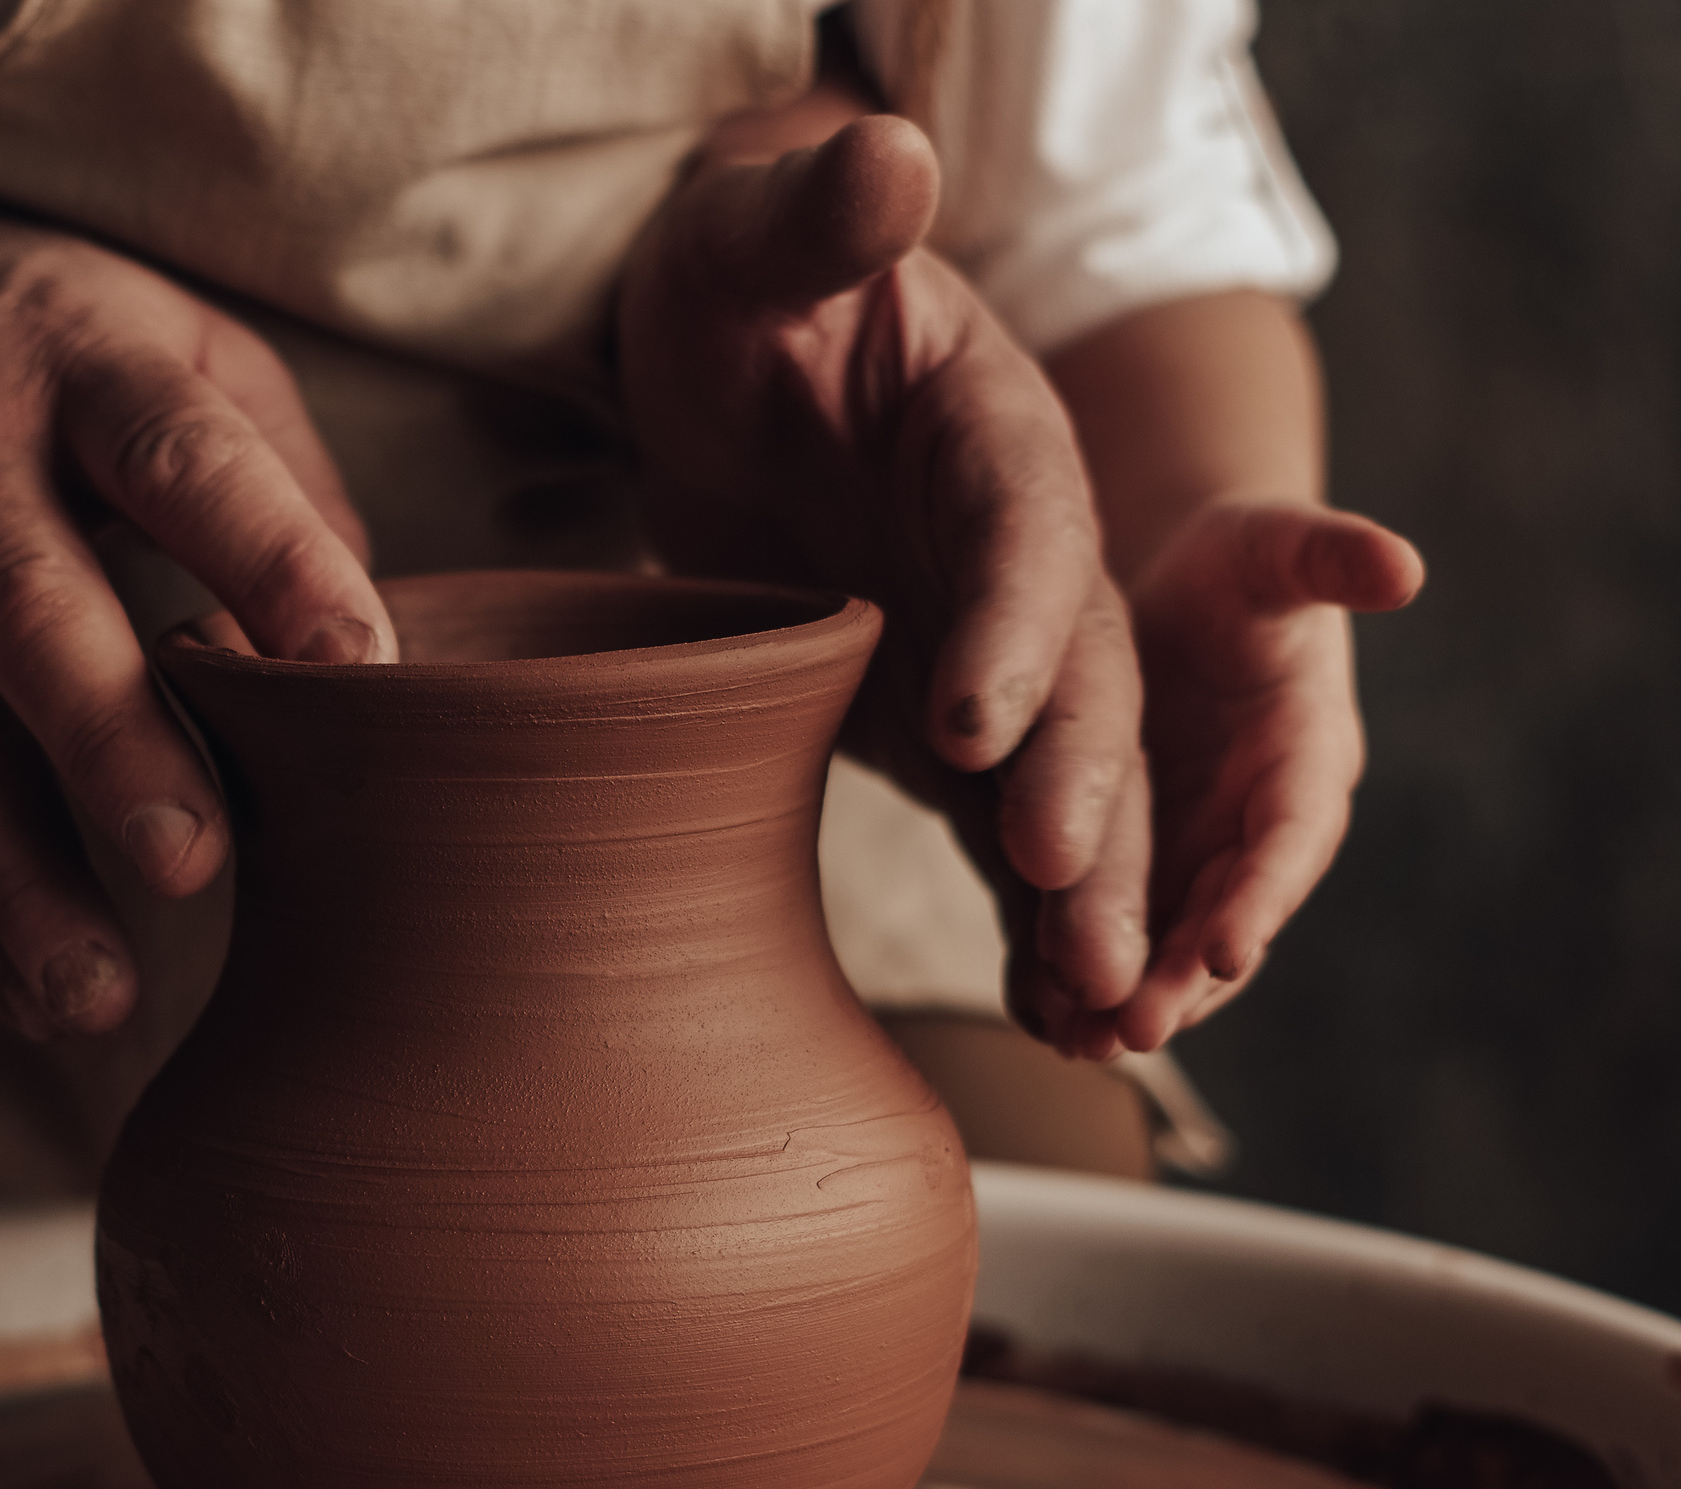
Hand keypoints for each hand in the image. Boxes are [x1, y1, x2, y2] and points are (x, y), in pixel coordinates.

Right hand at [0, 171, 392, 1038]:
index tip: (363, 673)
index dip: (271, 560)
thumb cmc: (58, 356)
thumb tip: (379, 673)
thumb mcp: (180, 346)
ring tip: (97, 999)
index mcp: (82, 359)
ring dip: (10, 873)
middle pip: (22, 603)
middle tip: (193, 863)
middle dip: (105, 738)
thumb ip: (284, 487)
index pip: (182, 458)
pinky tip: (16, 993)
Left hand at [618, 114, 1151, 1039]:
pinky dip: (1033, 910)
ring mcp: (989, 644)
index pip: (1025, 528)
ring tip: (1099, 1000)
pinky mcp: (943, 716)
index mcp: (993, 430)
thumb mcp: (751, 238)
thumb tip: (885, 159)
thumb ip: (816, 218)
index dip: (1013, 624)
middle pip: (1081, 675)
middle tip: (1070, 901)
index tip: (971, 722)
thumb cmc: (731, 289)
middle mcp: (1017, 551)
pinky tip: (1056, 1006)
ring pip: (1064, 773)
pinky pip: (1000, 819)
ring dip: (1089, 886)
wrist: (712, 369)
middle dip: (1085, 789)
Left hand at [1088, 500, 1422, 1054]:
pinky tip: (1035, 1018)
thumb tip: (1403, 566)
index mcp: (1302, 759)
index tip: (1229, 951)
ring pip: (1163, 945)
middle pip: (1222, 918)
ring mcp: (1187, 857)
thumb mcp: (1272, 548)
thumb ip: (1328, 558)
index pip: (1289, 840)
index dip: (1261, 897)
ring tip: (1080, 1044)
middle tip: (1134, 1030)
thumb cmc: (1234, 568)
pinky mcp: (1125, 867)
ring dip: (1127, 998)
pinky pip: (1101, 931)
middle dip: (1184, 979)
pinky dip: (1069, 977)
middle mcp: (1249, 827)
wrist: (1169, 602)